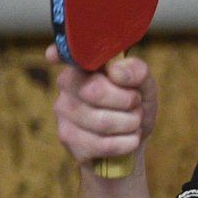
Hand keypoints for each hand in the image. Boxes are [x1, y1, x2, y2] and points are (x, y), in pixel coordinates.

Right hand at [47, 46, 157, 172]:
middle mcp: (67, 84)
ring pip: (102, 121)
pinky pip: (102, 144)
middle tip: (135, 105)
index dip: (59, 53)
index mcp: (85, 65)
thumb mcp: (145, 86)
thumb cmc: (135, 108)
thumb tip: (116, 71)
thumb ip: (137, 72)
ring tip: (133, 122)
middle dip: (129, 101)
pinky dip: (126, 143)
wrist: (132, 142)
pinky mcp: (68, 138)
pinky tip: (127, 139)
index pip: (68, 54)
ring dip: (131, 124)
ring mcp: (63, 112)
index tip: (52, 55)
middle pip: (96, 91)